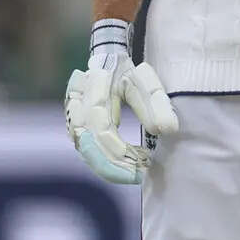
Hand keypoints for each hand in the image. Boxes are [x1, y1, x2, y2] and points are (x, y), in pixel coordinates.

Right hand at [63, 20, 178, 184]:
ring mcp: (73, 118)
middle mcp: (76, 105)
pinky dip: (110, 163)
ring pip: (88, 152)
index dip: (118, 149)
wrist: (106, 63)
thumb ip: (156, 103)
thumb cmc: (127, 72)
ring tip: (139, 171)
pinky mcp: (77, 131)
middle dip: (114, 166)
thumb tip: (167, 130)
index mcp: (93, 87)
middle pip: (88, 145)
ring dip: (113, 166)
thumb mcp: (145, 80)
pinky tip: (131, 165)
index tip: (143, 163)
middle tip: (141, 176)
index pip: (100, 126)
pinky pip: (90, 152)